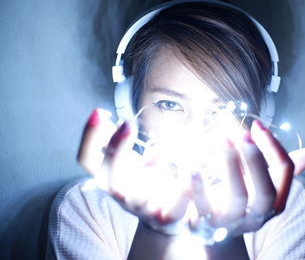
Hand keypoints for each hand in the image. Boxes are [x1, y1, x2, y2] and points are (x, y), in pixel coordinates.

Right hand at [77, 109, 190, 230]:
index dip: (88, 137)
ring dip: (149, 171)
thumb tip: (105, 117)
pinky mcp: (166, 218)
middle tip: (127, 123)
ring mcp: (143, 209)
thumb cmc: (144, 183)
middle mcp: (121, 195)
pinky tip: (191, 171)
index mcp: (110, 178)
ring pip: (136, 198)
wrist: (164, 218)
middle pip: (107, 179)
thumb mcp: (130, 161)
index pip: (87, 160)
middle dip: (114, 151)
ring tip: (161, 150)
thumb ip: (118, 144)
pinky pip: (173, 209)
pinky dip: (183, 190)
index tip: (99, 112)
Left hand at [190, 120, 304, 237]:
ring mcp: (232, 221)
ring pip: (237, 197)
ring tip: (222, 140)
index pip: (284, 173)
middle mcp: (257, 215)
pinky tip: (194, 167)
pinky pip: (203, 206)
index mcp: (275, 202)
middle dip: (257, 161)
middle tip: (244, 134)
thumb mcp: (265, 185)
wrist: (216, 231)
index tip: (256, 126)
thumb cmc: (244, 199)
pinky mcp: (207, 223)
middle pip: (265, 192)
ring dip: (230, 166)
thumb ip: (284, 170)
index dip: (272, 147)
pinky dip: (198, 187)